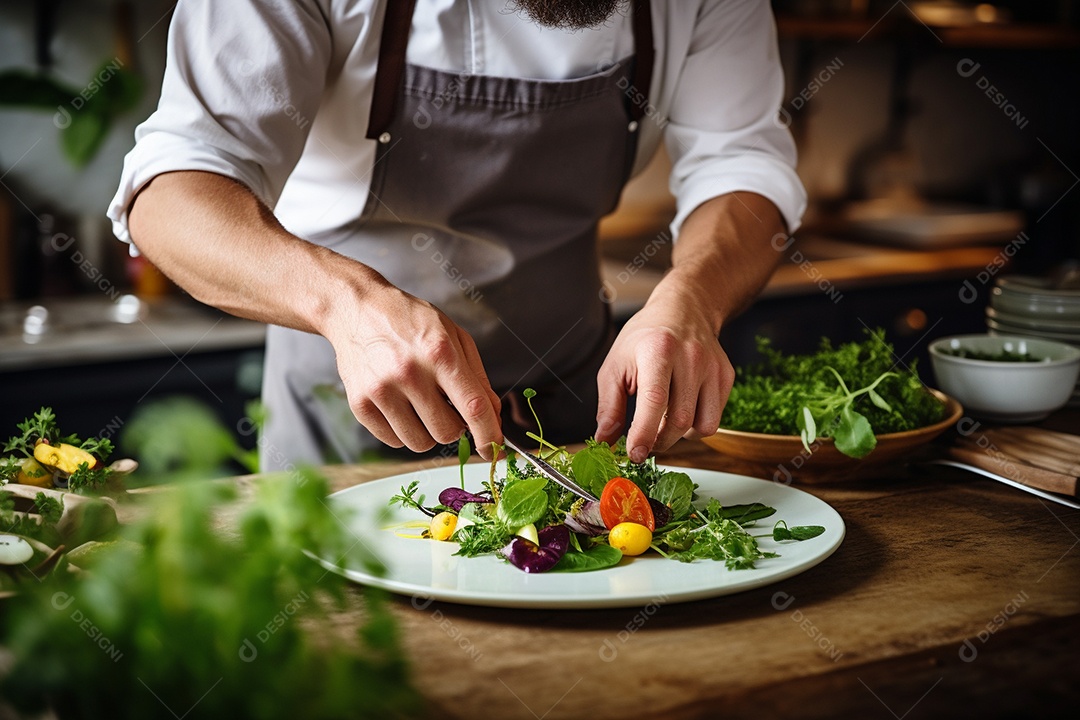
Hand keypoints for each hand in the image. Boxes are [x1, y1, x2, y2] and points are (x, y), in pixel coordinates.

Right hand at [325, 284, 502, 458]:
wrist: (357, 309)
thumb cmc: (411, 321)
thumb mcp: (454, 336)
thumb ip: (478, 377)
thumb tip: (494, 416)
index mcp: (440, 353)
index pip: (473, 407)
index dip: (488, 434)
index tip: (495, 451)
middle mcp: (410, 373)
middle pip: (447, 432)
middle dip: (454, 426)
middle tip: (445, 406)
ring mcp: (381, 390)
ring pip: (420, 443)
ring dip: (428, 432)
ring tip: (420, 404)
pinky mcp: (360, 403)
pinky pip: (393, 441)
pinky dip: (403, 431)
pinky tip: (400, 405)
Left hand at [595, 296, 733, 462]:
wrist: (684, 309)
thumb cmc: (645, 338)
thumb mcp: (615, 365)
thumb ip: (609, 406)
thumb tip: (605, 440)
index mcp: (658, 350)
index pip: (654, 401)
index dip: (643, 434)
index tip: (634, 454)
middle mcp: (691, 357)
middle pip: (680, 420)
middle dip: (658, 441)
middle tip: (643, 442)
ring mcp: (713, 368)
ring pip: (702, 426)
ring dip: (679, 436)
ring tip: (662, 422)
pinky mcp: (726, 377)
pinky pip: (713, 419)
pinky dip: (694, 426)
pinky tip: (680, 410)